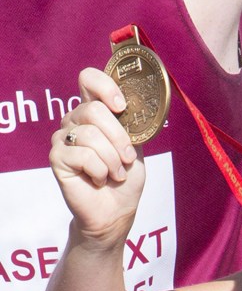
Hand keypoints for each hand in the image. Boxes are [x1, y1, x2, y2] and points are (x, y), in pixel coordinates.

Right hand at [49, 67, 144, 246]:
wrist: (116, 211)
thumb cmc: (124, 179)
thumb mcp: (135, 146)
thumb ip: (131, 124)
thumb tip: (133, 106)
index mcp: (94, 111)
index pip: (89, 79)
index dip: (105, 87)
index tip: (121, 106)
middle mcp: (75, 120)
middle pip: (94, 110)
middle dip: (118, 137)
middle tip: (127, 158)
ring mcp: (64, 138)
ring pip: (90, 134)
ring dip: (112, 159)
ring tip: (115, 173)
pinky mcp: (57, 157)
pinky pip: (82, 155)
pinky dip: (99, 170)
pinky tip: (99, 179)